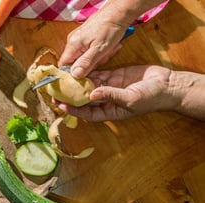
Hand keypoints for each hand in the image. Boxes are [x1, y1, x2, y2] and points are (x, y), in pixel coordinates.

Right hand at [58, 15, 127, 77]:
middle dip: (90, 64)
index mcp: (73, 45)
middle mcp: (72, 42)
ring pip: (83, 58)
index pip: (64, 66)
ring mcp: (78, 39)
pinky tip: (106, 48)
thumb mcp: (100, 49)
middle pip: (75, 63)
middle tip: (102, 57)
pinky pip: (88, 51)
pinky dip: (97, 52)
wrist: (118, 13)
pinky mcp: (84, 38)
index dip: (73, 73)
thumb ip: (86, 63)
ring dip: (96, 58)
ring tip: (107, 50)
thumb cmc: (110, 29)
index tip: (86, 74)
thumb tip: (74, 75)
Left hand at [58, 65, 175, 120]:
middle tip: (55, 91)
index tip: (61, 105)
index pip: (87, 113)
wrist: (167, 85)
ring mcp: (109, 87)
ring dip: (77, 82)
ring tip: (62, 78)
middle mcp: (106, 101)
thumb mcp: (131, 99)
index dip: (74, 109)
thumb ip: (111, 96)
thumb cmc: (151, 98)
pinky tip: (77, 69)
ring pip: (89, 86)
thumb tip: (92, 95)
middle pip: (84, 99)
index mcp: (110, 111)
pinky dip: (88, 72)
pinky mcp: (114, 76)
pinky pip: (98, 74)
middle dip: (70, 96)